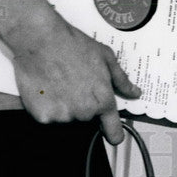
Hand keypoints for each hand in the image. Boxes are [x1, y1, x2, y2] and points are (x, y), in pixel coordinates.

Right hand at [11, 20, 140, 144]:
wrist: (42, 40)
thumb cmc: (74, 45)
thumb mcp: (106, 58)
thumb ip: (121, 80)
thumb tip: (134, 92)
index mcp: (102, 100)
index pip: (113, 131)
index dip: (114, 134)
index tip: (113, 136)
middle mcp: (84, 112)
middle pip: (86, 118)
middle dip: (83, 104)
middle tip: (75, 83)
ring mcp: (62, 116)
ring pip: (66, 117)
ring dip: (64, 105)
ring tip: (60, 82)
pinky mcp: (42, 116)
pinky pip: (48, 116)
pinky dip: (47, 106)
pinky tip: (48, 87)